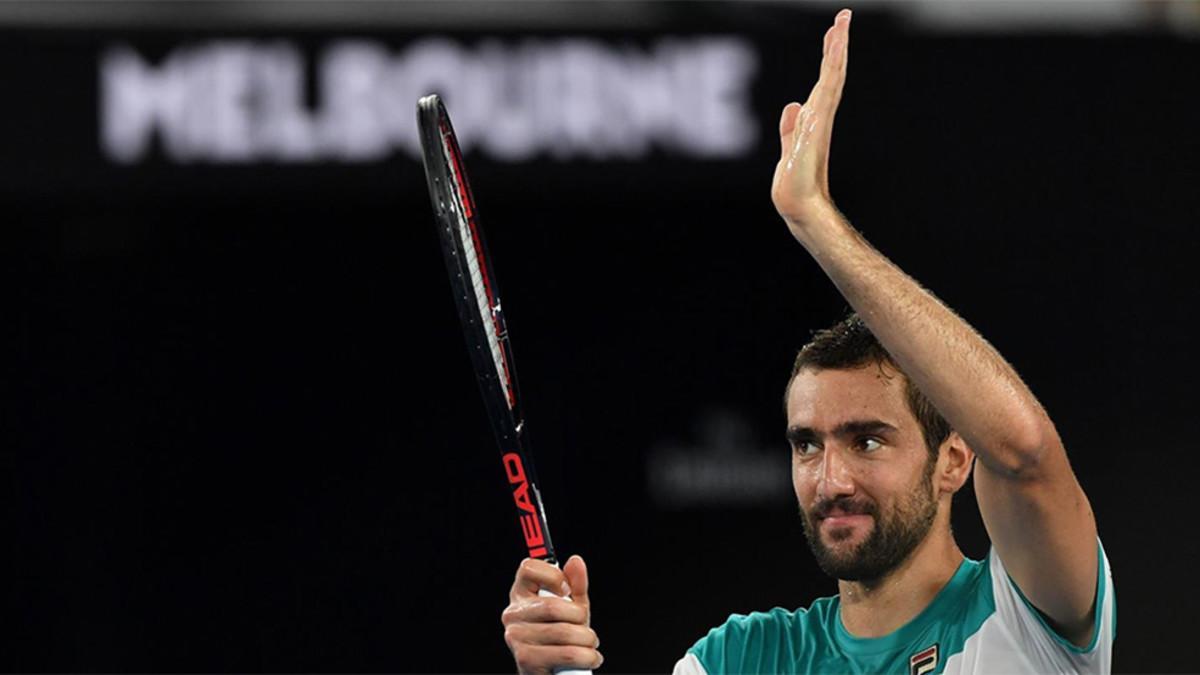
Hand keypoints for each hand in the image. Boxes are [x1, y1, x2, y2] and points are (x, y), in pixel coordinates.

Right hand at [501, 555, 601, 673]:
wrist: (553, 673)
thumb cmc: (560, 639)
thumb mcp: (571, 609)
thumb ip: (575, 585)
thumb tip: (575, 562)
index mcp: (521, 595)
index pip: (528, 568)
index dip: (552, 575)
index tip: (566, 590)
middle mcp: (513, 614)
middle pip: (552, 605)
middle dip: (579, 617)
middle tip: (585, 626)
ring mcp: (516, 637)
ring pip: (563, 631)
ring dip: (587, 640)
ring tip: (589, 644)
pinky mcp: (526, 660)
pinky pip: (566, 653)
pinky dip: (586, 656)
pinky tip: (589, 657)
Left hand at [771, 9, 851, 234]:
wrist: (798, 205)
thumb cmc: (794, 184)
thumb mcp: (789, 148)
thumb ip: (790, 127)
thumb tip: (792, 105)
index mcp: (815, 118)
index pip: (824, 80)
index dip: (829, 56)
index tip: (834, 31)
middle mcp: (821, 116)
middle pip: (832, 73)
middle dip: (837, 44)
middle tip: (843, 16)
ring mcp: (820, 120)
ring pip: (831, 78)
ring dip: (836, 50)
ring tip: (841, 24)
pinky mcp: (816, 127)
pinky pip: (825, 93)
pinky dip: (831, 73)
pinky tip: (834, 55)